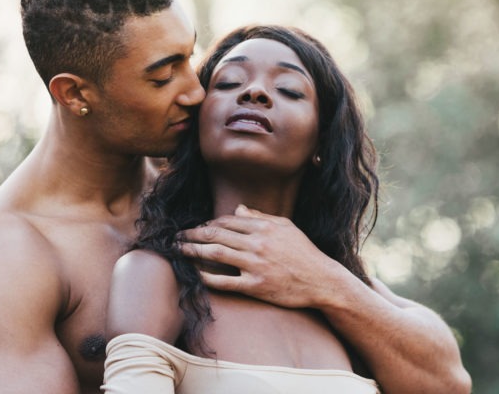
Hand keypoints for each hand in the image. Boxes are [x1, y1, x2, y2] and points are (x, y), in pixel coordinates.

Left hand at [179, 205, 344, 307]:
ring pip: (215, 255)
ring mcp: (256, 266)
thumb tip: (239, 209)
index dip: (208, 223)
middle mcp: (258, 244)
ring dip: (192, 251)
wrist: (321, 280)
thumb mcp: (286, 227)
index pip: (227, 221)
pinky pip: (224, 281)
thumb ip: (261, 217)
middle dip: (192, 234)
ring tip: (178, 250)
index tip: (197, 228)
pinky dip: (206, 277)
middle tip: (177, 236)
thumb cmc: (305, 252)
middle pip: (216, 235)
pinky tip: (194, 273)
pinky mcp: (256, 287)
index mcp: (264, 227)